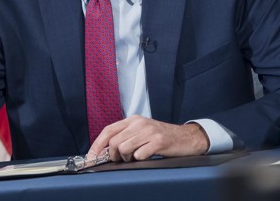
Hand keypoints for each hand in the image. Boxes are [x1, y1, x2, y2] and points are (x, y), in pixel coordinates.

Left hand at [89, 115, 209, 161]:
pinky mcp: (158, 141)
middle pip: (114, 142)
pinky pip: (139, 155)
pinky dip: (140, 159)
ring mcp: (149, 132)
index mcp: (133, 120)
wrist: (187, 137)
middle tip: (122, 159)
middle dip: (114, 155)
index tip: (91, 157)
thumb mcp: (142, 131)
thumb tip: (105, 151)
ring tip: (137, 157)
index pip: (108, 130)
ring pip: (124, 149)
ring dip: (128, 158)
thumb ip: (125, 136)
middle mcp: (139, 123)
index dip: (97, 145)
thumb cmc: (162, 137)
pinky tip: (148, 155)